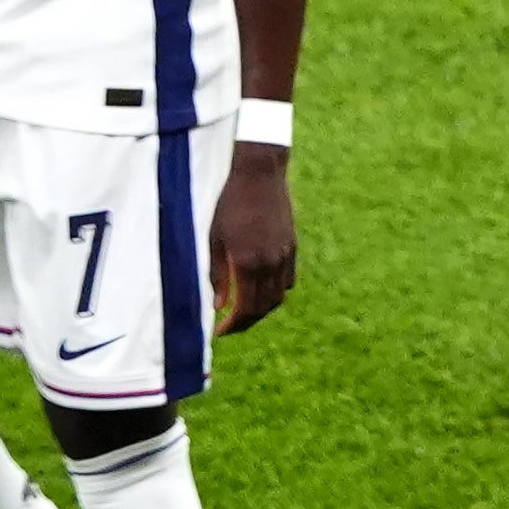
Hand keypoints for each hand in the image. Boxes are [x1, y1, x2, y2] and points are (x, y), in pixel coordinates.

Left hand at [212, 145, 297, 334]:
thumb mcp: (215, 240)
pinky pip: (287, 281)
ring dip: (262, 310)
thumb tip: (218, 307)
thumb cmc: (229, 205)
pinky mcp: (292, 248)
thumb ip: (217, 276)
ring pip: (278, 298)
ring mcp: (284, 257)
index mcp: (247, 264)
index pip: (244, 309)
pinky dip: (275, 292)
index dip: (232, 326)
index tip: (220, 332)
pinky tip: (262, 289)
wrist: (259, 176)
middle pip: (263, 308)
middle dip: (246, 323)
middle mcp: (269, 264)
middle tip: (230, 327)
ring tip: (245, 311)